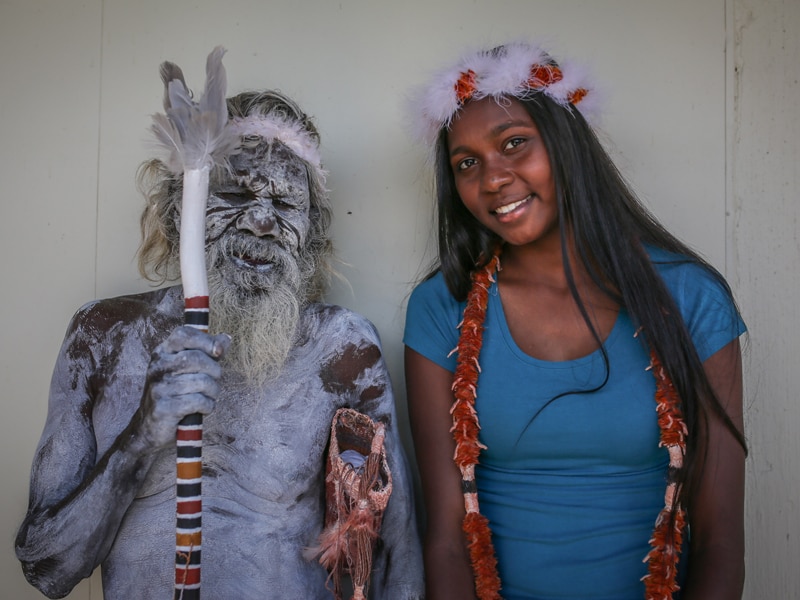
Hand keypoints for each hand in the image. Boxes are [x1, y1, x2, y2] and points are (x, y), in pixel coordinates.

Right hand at [137, 325, 229, 447]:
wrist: (150, 427)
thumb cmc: (176, 394)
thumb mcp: (188, 369)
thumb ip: (207, 352)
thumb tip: (226, 339)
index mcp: (163, 352)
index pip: (184, 334)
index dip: (205, 340)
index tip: (218, 352)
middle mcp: (158, 367)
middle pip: (196, 358)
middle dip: (214, 371)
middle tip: (213, 381)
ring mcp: (159, 388)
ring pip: (202, 382)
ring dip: (213, 392)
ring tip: (208, 397)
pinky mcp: (164, 408)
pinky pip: (198, 402)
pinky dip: (208, 406)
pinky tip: (202, 409)